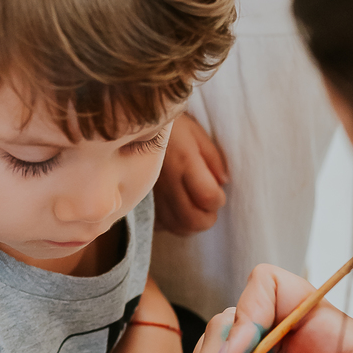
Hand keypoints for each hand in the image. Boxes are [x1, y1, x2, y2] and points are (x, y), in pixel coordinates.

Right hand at [153, 113, 227, 234]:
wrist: (130, 124)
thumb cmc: (169, 127)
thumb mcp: (196, 132)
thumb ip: (213, 158)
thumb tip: (223, 182)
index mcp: (184, 162)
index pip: (208, 197)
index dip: (218, 199)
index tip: (217, 189)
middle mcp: (167, 182)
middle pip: (193, 220)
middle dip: (208, 217)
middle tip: (209, 203)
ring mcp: (152, 194)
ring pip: (178, 228)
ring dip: (193, 223)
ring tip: (195, 206)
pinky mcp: (141, 201)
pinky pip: (161, 226)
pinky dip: (174, 223)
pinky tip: (177, 208)